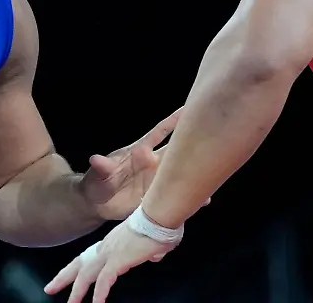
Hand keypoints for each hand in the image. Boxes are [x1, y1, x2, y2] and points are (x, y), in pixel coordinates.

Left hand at [45, 220, 174, 302]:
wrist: (161, 214)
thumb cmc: (160, 225)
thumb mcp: (152, 243)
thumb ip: (150, 251)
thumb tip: (154, 255)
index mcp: (112, 242)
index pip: (88, 256)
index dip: (76, 268)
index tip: (66, 276)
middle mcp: (107, 247)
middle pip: (79, 264)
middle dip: (63, 278)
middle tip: (50, 288)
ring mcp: (110, 253)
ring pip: (86, 275)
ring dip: (77, 292)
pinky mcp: (118, 260)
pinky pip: (104, 281)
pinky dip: (99, 294)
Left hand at [80, 108, 206, 219]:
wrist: (98, 204)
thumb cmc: (97, 183)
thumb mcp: (98, 175)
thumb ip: (101, 167)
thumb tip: (96, 160)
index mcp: (140, 151)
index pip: (160, 132)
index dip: (174, 121)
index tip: (189, 108)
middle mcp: (153, 163)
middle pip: (177, 149)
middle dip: (192, 141)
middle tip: (213, 134)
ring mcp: (157, 180)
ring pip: (181, 171)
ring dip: (195, 170)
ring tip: (216, 168)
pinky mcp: (158, 197)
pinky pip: (176, 194)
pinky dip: (190, 196)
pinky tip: (203, 199)